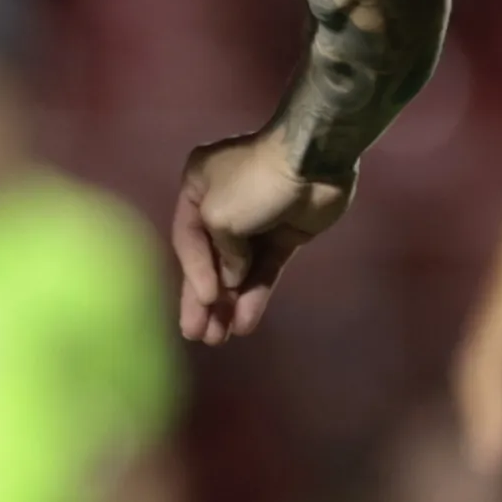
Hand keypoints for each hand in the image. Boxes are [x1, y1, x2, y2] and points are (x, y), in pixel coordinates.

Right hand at [171, 135, 350, 344]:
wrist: (314, 161)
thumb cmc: (254, 183)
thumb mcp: (218, 216)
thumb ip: (220, 254)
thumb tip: (231, 278)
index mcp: (197, 188)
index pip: (187, 240)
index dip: (193, 275)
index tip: (202, 303)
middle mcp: (222, 204)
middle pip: (210, 259)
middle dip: (204, 300)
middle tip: (196, 335)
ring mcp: (256, 221)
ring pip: (238, 270)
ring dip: (229, 303)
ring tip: (219, 339)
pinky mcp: (284, 235)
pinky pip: (265, 269)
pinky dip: (256, 293)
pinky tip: (246, 322)